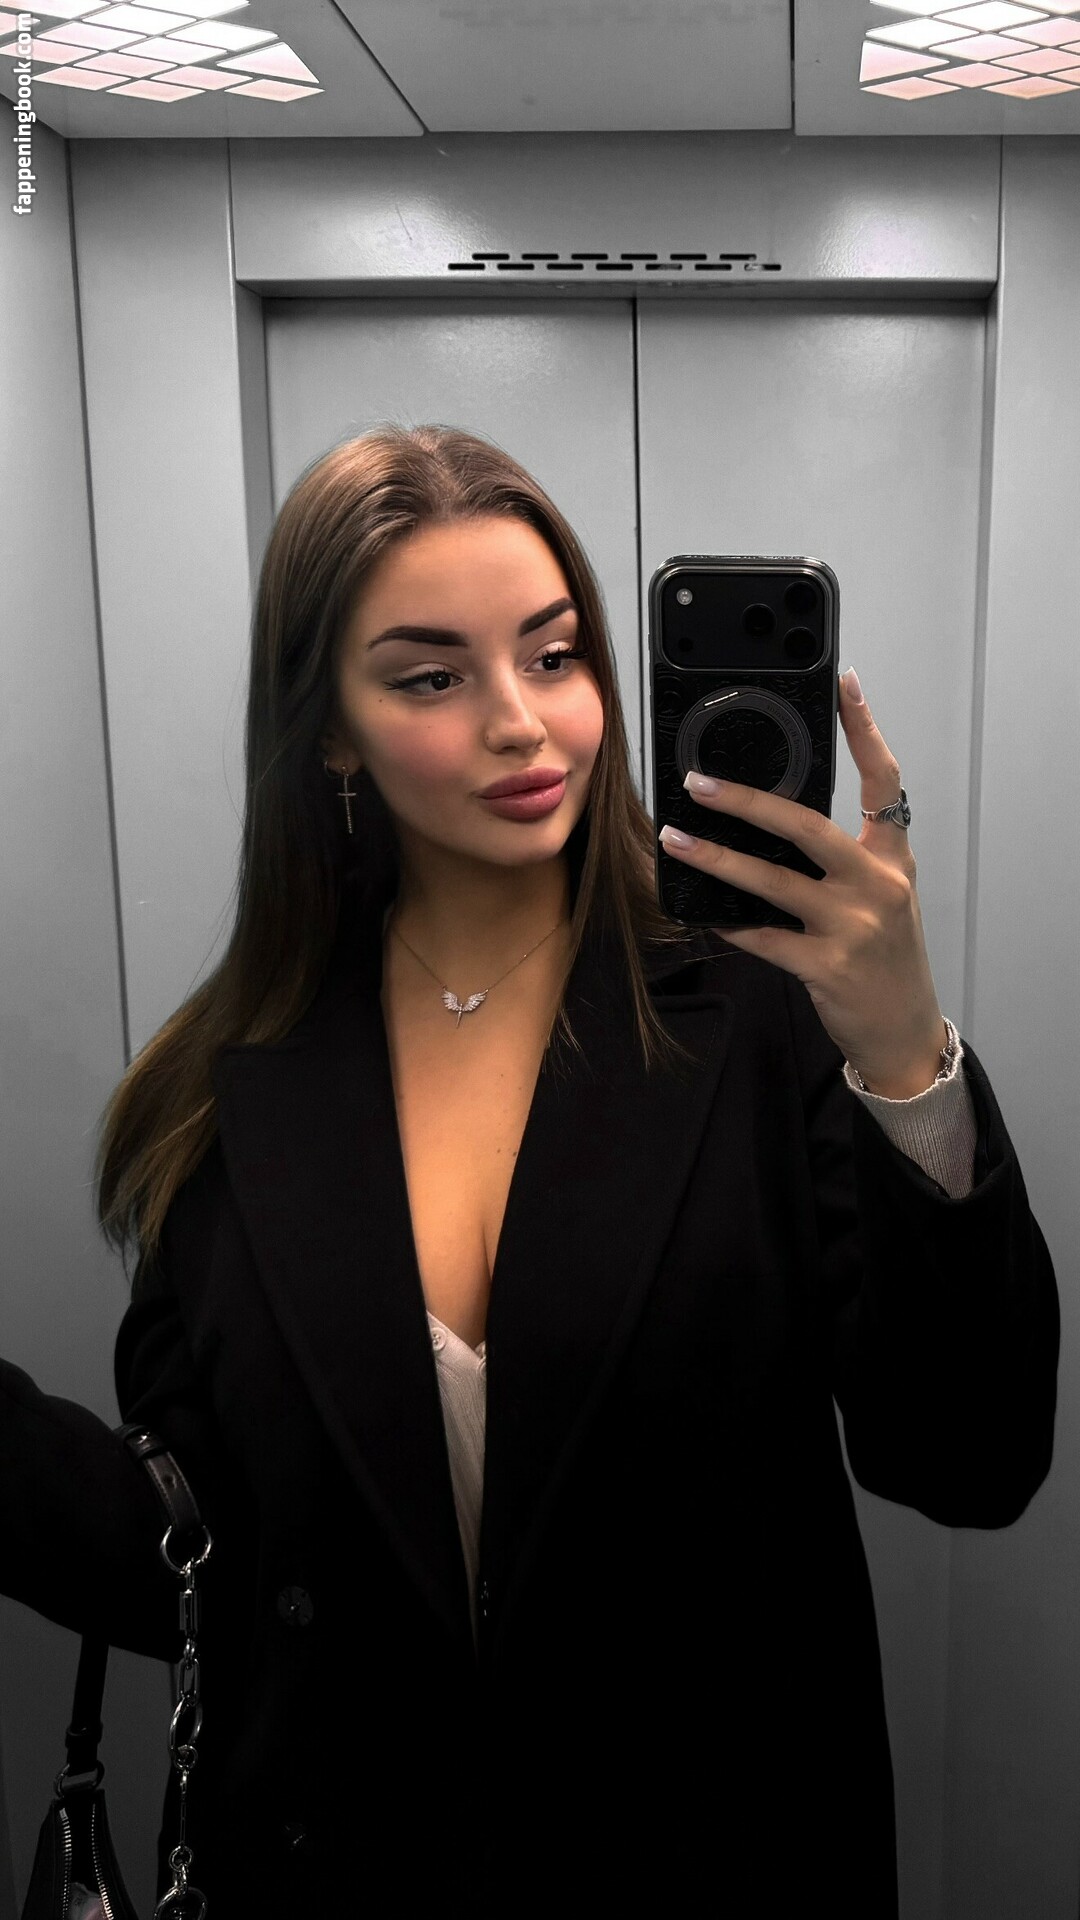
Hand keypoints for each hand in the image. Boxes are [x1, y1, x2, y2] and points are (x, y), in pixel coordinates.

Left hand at [658, 670, 947, 1097]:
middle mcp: (877, 885)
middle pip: (807, 826)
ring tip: (675, 839)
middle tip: (700, 782)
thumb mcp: (882, 897)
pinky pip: (762, 936)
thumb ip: (842, 859)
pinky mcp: (826, 967)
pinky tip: (702, 910)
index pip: (885, 781)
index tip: (844, 685)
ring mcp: (852, 927)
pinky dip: (728, 921)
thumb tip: (772, 822)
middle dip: (747, 801)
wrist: (904, 1030)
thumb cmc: (886, 958)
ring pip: (772, 881)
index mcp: (892, 859)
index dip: (865, 730)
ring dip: (716, 858)